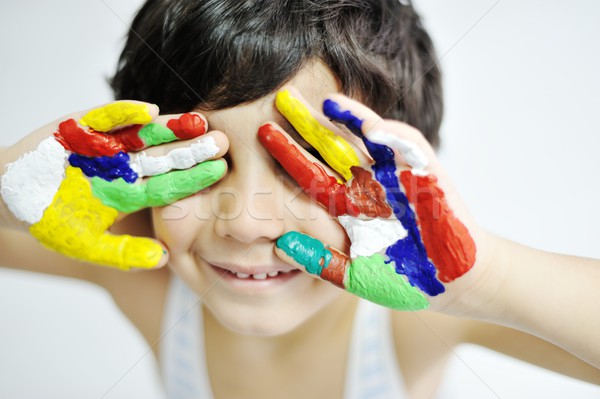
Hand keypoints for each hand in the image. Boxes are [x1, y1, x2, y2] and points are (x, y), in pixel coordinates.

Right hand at [0, 101, 226, 269]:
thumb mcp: (86, 244)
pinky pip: (106, 117)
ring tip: (198, 121)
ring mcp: (106, 145)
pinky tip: (149, 111)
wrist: (9, 193)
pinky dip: (124, 114)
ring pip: (143, 134)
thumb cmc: (50, 220)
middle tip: (223, 142)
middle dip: (192, 150)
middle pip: (164, 157)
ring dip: (169, 127)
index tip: (221, 172)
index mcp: (131, 193)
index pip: (169, 185)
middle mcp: (125, 167)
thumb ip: (122, 254)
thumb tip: (162, 260)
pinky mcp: (83, 124)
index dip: (194, 178)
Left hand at [258, 88, 481, 310]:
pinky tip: (371, 127)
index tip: (262, 134)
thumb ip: (320, 261)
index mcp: (347, 208)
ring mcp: (396, 176)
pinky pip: (408, 148)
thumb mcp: (355, 275)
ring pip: (367, 139)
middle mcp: (367, 185)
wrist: (454, 281)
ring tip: (323, 101)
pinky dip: (392, 136)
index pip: (310, 175)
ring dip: (348, 118)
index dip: (287, 155)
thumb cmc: (404, 279)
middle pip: (331, 148)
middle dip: (308, 124)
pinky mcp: (426, 173)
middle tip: (283, 97)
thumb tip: (280, 246)